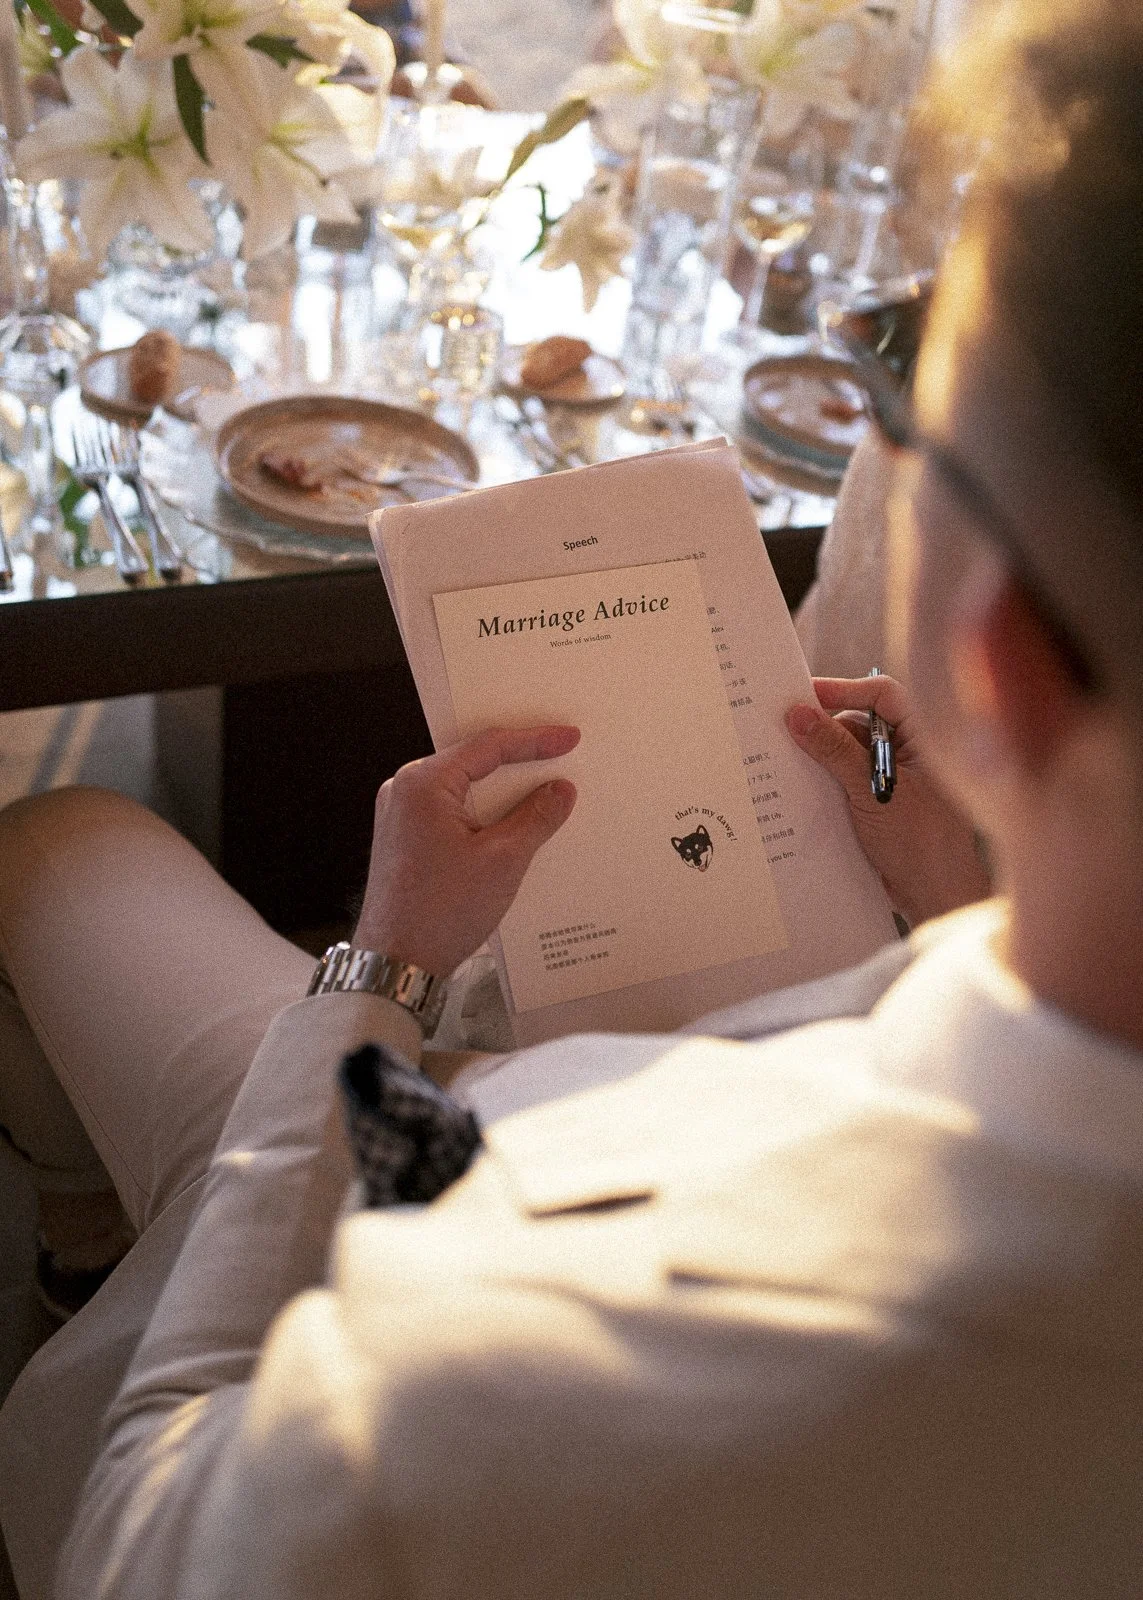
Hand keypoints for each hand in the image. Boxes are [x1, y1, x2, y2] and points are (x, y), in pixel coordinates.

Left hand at [353, 726, 579, 975]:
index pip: (487, 747)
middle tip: (559, 758)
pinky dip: (483, 815)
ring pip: (463, 789)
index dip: (533, 741)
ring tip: (543, 793)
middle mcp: (404, 790)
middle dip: (518, 764)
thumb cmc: (440, 912)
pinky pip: (451, 812)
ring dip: (501, 793)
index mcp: (422, 784)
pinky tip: (512, 826)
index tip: (568, 739)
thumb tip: (560, 790)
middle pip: (472, 762)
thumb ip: (535, 817)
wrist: (395, 962)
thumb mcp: (502, 861)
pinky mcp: (405, 839)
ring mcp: (401, 815)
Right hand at [786, 675, 990, 927]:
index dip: (843, 691)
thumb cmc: (921, 842)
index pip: (882, 695)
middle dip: (826, 729)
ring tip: (787, 762)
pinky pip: (850, 777)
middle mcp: (912, 750)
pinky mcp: (883, 798)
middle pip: (861, 722)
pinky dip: (829, 780)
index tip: (803, 695)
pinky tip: (802, 787)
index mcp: (925, 737)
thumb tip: (798, 715)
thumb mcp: (872, 792)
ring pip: (851, 751)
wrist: (937, 896)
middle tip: (786, 730)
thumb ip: (835, 750)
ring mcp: (898, 774)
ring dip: (824, 758)